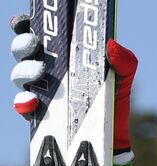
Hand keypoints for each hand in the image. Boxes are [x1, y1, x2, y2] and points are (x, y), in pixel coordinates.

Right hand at [10, 18, 135, 150]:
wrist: (114, 136)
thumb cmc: (114, 99)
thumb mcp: (122, 78)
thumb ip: (124, 61)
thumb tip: (112, 45)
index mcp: (62, 55)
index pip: (38, 35)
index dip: (27, 27)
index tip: (29, 24)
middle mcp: (46, 70)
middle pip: (22, 50)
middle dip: (24, 45)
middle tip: (36, 46)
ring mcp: (40, 91)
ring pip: (19, 75)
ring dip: (25, 71)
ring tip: (39, 72)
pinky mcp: (38, 115)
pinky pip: (23, 106)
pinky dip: (24, 102)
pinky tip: (33, 101)